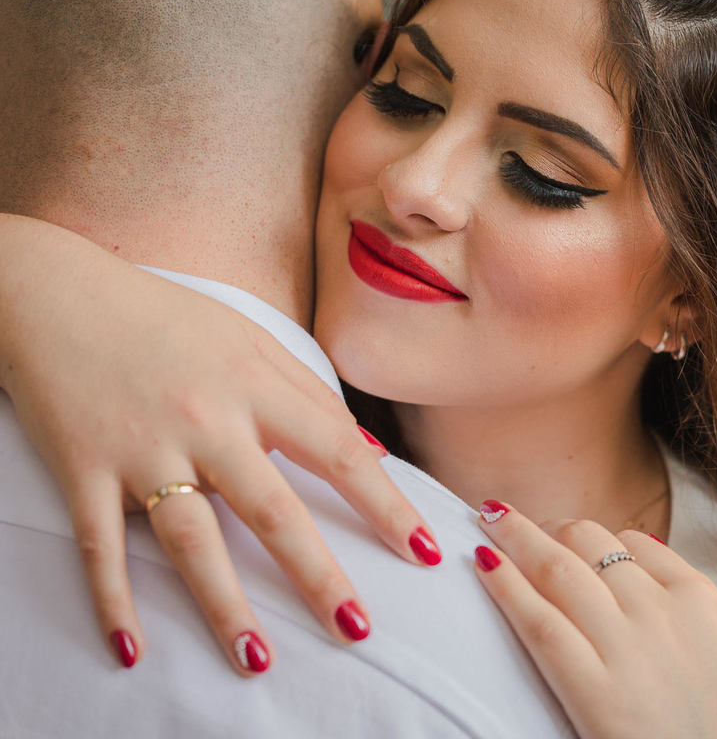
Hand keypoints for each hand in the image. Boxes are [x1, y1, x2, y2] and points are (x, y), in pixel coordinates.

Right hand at [0, 215, 440, 672]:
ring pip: (191, 539)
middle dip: (318, 574)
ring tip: (256, 659)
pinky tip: (131, 647)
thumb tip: (368, 449)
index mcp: (254, 385)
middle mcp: (206, 420)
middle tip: (356, 627)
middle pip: (272, 509)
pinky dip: (112, 597)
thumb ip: (310, 393)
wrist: (58, 294)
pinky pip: (101, 543)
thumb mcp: (250, 338)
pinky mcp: (84, 468)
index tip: (421, 549)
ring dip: (223, 605)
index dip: (384, 503)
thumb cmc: (167, 319)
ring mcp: (143, 449)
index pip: (335, 451)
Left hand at [471, 502, 716, 738]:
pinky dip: (506, 585)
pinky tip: (483, 563)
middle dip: (554, 529)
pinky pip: (539, 621)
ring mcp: (624, 646)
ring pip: (559, 567)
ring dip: (519, 536)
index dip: (597, 536)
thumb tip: (659, 567)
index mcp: (699, 598)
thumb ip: (702, 611)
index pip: (636, 543)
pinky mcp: (592, 689)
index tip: (573, 537)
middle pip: (591, 542)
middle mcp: (658, 609)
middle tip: (526, 527)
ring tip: (493, 519)